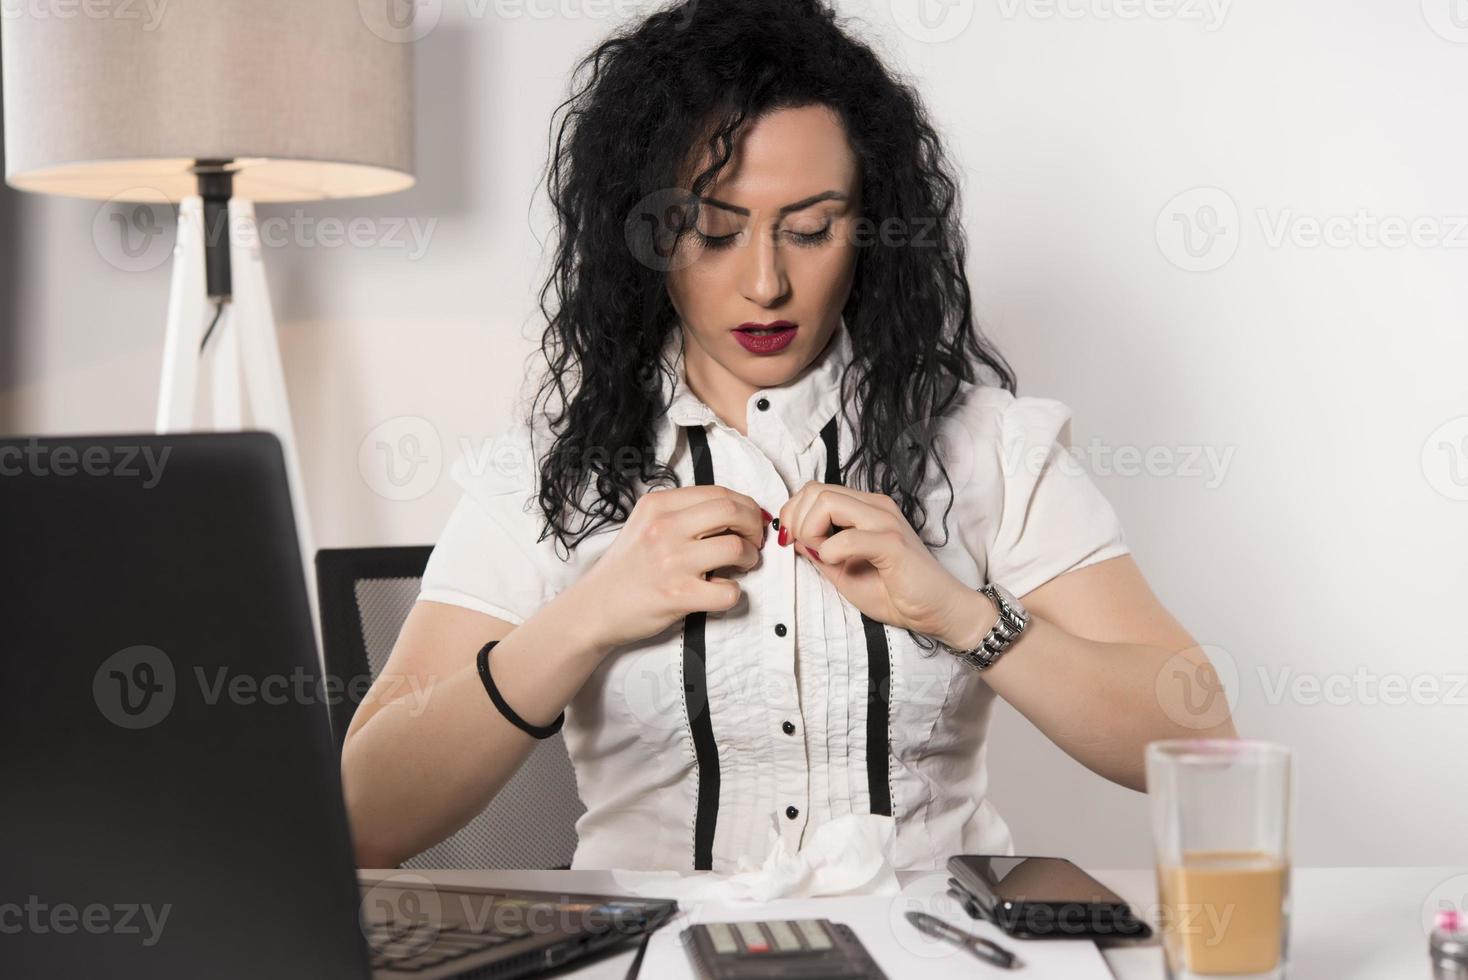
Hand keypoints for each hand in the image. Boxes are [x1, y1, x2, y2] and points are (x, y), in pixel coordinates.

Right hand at [570, 483, 767, 650]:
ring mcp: (671, 562)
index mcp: (658, 505)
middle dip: (754, 525)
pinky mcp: (678, 595)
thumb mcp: (645, 523)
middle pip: (732, 511)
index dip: (746, 506)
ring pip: (736, 548)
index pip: (719, 493)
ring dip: (749, 558)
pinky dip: (733, 592)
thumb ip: (681, 513)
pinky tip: (721, 591)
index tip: (751, 519)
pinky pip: (728, 591)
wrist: (595, 607)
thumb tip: (734, 511)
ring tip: (742, 566)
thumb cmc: (626, 568)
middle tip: (754, 540)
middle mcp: (664, 528)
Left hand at [776, 482, 974, 640]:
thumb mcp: (844, 571)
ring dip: (811, 532)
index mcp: (864, 508)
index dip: (795, 514)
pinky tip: (838, 564)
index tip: (797, 543)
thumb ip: (819, 551)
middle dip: (797, 521)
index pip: (814, 490)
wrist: (939, 611)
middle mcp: (874, 506)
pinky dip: (831, 551)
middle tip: (809, 550)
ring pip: (826, 502)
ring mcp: (885, 521)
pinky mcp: (892, 543)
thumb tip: (793, 536)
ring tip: (825, 557)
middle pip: (815, 490)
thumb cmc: (895, 592)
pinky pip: (847, 537)